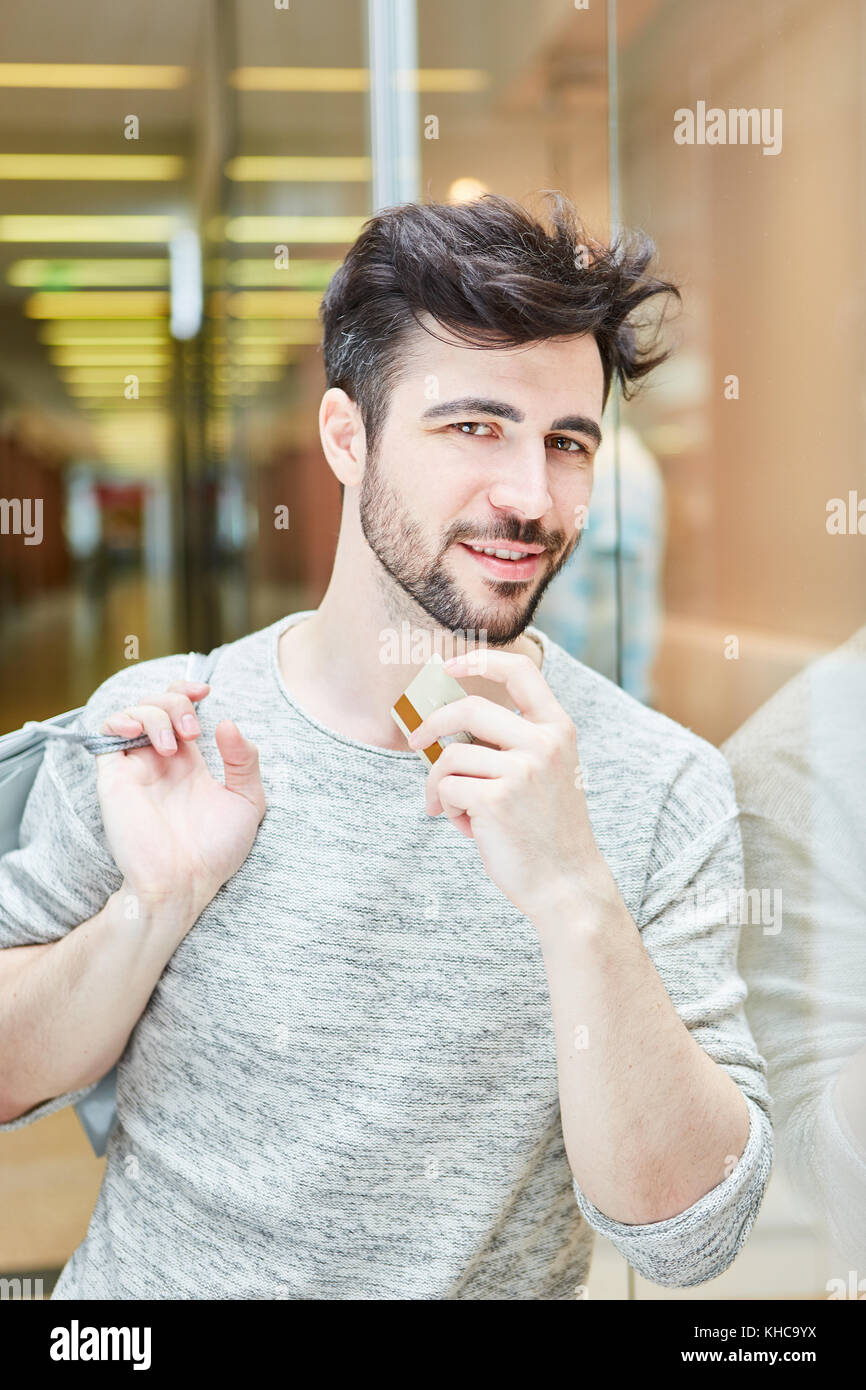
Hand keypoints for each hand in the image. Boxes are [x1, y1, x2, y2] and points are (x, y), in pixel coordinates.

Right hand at [95, 680, 265, 916]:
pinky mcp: (115, 776)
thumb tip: (227, 722)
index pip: (179, 710)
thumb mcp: (247, 801)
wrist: (185, 883)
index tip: (206, 691)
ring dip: (156, 714)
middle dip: (177, 702)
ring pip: (132, 711)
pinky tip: (140, 733)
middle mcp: (160, 760)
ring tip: (175, 747)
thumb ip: (245, 761)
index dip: (187, 691)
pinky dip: (121, 719)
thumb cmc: (216, 851)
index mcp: (189, 763)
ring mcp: (136, 766)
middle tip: (193, 732)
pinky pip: (106, 732)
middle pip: (156, 702)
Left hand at [406, 650, 614, 921]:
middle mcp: (543, 743)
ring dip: (442, 785)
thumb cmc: (547, 830)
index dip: (481, 660)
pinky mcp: (495, 800)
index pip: (522, 671)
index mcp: (558, 729)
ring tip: (458, 811)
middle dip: (432, 724)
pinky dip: (448, 809)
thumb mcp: (548, 772)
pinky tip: (470, 829)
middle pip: (469, 709)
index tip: (450, 666)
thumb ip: (513, 743)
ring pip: (450, 757)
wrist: (566, 884)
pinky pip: (446, 788)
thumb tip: (449, 725)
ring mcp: (521, 770)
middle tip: (415, 742)